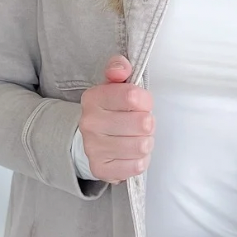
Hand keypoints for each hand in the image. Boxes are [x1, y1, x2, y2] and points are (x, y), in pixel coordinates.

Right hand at [78, 56, 154, 183]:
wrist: (94, 139)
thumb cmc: (113, 109)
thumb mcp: (116, 85)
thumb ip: (119, 68)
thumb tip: (121, 69)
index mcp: (93, 98)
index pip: (133, 96)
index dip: (146, 101)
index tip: (142, 104)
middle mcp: (88, 122)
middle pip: (142, 123)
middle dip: (148, 124)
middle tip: (141, 124)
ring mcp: (92, 147)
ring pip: (141, 146)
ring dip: (146, 142)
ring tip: (138, 139)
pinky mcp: (100, 168)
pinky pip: (136, 166)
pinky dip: (140, 160)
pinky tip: (133, 154)